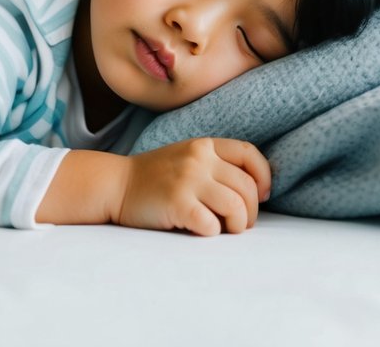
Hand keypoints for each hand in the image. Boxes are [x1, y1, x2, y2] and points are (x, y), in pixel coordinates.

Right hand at [116, 137, 270, 235]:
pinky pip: (213, 226)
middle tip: (240, 223)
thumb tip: (258, 192)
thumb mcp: (186, 158)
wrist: (115, 185)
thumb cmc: (155, 178)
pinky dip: (212, 233)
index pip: (250, 154)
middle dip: (251, 212)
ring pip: (236, 207)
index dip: (264, 176)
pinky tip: (199, 228)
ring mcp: (187, 180)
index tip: (263, 194)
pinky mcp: (177, 203)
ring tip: (224, 228)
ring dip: (237, 225)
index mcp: (203, 145)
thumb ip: (216, 165)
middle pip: (247, 188)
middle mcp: (198, 158)